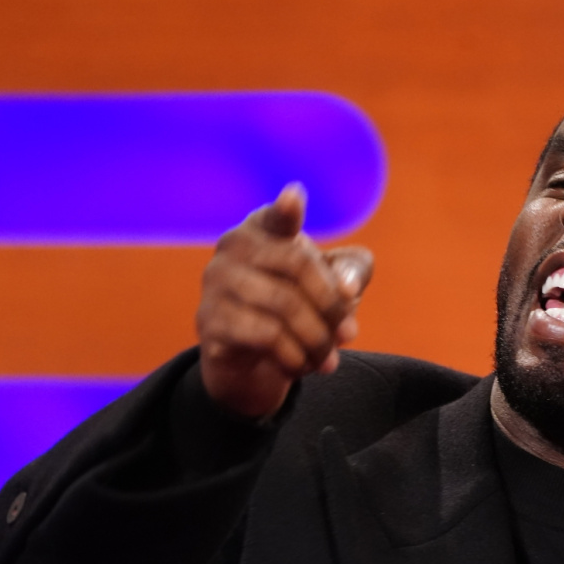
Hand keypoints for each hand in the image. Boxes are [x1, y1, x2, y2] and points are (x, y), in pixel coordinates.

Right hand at [196, 184, 372, 418]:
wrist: (254, 360)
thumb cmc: (299, 307)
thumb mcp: (335, 284)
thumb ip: (353, 272)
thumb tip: (348, 288)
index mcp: (265, 227)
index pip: (277, 216)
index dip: (287, 209)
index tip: (295, 197)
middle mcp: (234, 246)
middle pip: (298, 263)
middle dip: (333, 306)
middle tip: (350, 334)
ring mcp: (217, 281)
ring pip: (285, 306)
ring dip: (318, 339)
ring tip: (329, 359)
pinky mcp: (210, 319)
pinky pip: (266, 336)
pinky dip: (294, 356)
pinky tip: (301, 366)